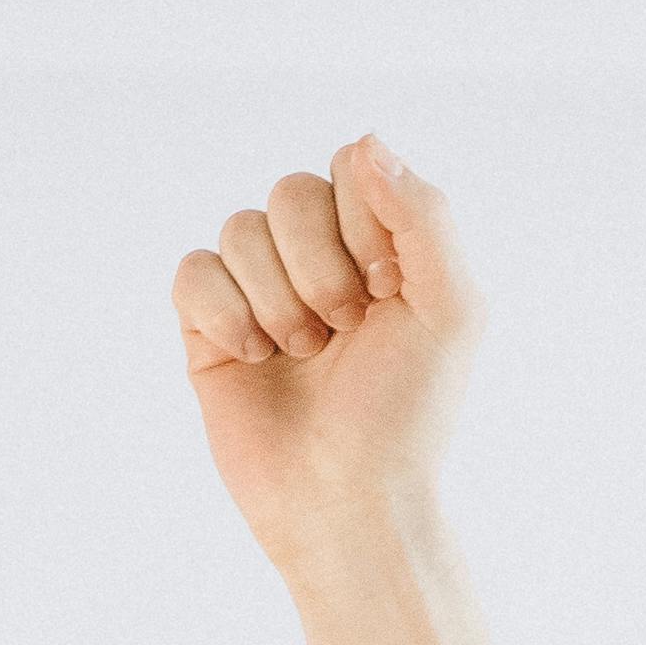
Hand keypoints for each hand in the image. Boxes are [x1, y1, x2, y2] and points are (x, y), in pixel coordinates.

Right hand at [171, 137, 483, 574]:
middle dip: (321, 270)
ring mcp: (259, 289)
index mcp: (377, 246)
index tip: (387, 295)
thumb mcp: (451, 311)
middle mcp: (317, 259)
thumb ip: (425, 216)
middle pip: (289, 192)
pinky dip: (227, 315)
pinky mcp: (208, 325)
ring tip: (305, 358)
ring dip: (280, 302)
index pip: (349, 169)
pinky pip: (194, 270)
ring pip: (240, 229)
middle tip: (345, 334)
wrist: (350, 503)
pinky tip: (256, 361)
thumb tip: (366, 141)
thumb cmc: (407, 418)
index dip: (364, 228)